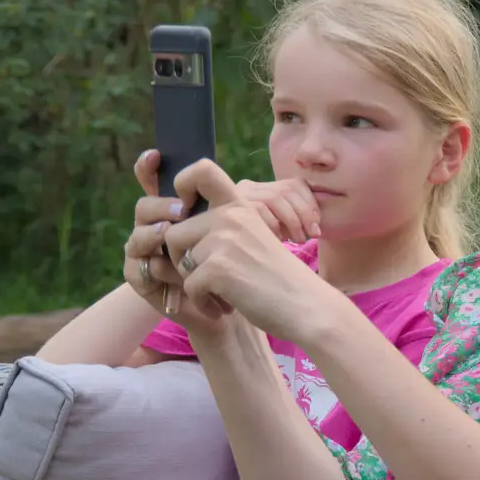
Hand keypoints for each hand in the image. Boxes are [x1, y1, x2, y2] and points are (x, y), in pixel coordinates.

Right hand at [121, 151, 229, 333]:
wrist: (224, 307)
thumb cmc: (226, 265)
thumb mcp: (228, 230)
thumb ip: (217, 202)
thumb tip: (210, 172)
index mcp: (170, 212)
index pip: (152, 184)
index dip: (147, 168)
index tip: (155, 155)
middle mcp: (152, 228)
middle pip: (144, 207)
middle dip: (160, 206)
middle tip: (181, 212)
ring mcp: (143, 253)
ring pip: (138, 237)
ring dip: (154, 236)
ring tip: (168, 236)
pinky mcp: (141, 279)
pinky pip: (139, 269)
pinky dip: (157, 270)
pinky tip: (174, 274)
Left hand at [159, 159, 328, 339]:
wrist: (305, 305)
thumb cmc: (278, 279)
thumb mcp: (254, 239)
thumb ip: (223, 227)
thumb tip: (175, 229)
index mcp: (240, 206)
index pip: (202, 171)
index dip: (182, 185)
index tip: (185, 212)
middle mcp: (229, 217)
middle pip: (174, 233)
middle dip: (183, 261)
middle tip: (208, 280)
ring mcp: (223, 241)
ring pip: (180, 262)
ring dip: (195, 285)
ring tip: (221, 296)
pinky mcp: (218, 268)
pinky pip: (189, 287)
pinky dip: (203, 303)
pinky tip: (222, 309)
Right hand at [237, 178, 320, 243]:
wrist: (221, 258)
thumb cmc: (257, 248)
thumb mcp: (276, 231)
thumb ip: (293, 221)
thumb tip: (316, 228)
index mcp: (265, 188)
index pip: (295, 184)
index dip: (311, 203)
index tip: (317, 225)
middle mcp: (249, 187)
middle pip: (286, 190)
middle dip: (305, 213)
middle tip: (312, 235)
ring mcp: (238, 195)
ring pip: (274, 198)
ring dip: (293, 220)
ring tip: (298, 240)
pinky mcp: (229, 207)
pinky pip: (259, 210)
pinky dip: (274, 226)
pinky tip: (278, 240)